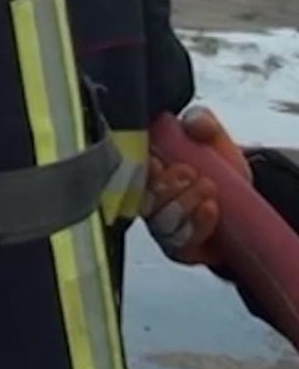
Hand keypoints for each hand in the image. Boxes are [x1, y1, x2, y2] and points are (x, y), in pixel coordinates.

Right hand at [145, 106, 251, 265]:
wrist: (244, 202)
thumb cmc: (218, 166)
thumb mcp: (211, 136)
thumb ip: (201, 121)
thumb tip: (194, 124)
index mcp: (142, 166)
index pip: (123, 168)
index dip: (137, 167)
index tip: (157, 160)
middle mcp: (143, 197)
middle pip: (139, 198)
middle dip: (165, 186)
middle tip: (190, 172)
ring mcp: (157, 224)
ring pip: (157, 220)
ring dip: (182, 204)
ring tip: (209, 188)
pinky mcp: (175, 247)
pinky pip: (177, 242)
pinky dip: (195, 224)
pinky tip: (210, 209)